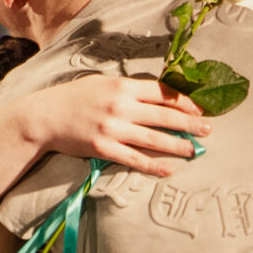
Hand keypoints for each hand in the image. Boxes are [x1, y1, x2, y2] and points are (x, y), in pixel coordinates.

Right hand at [17, 75, 209, 178]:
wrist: (44, 117)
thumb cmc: (73, 98)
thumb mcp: (101, 83)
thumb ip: (127, 89)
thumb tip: (155, 95)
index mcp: (122, 87)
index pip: (161, 93)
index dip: (184, 101)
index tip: (199, 109)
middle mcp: (121, 106)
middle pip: (164, 115)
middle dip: (189, 123)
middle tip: (208, 130)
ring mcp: (113, 129)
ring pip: (154, 138)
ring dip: (177, 145)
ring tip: (194, 150)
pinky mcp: (104, 149)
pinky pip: (134, 159)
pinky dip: (153, 165)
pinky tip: (168, 169)